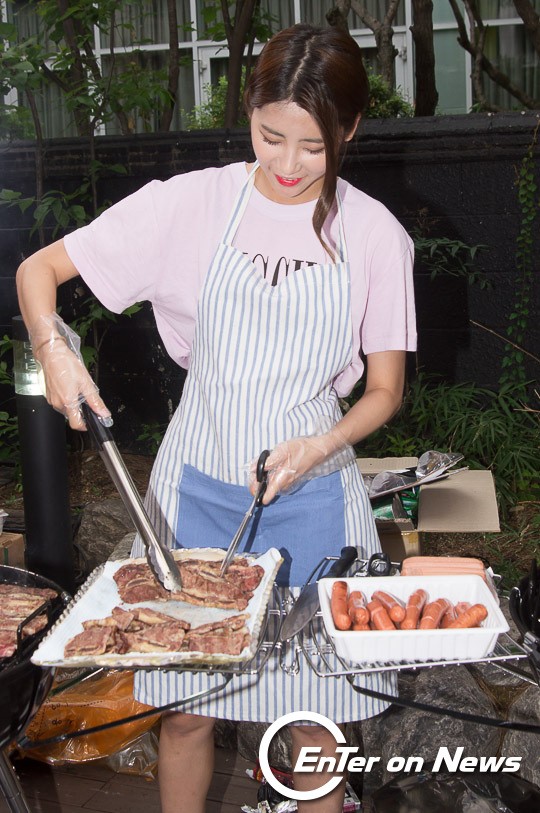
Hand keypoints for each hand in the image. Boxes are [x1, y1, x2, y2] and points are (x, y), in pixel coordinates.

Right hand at [31, 313, 110, 429]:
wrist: (51, 354)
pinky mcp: (49, 395)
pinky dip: (67, 398)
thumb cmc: (67, 365)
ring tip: (77, 388)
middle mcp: (58, 404)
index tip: (92, 420)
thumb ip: (95, 401)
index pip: (76, 424)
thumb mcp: (86, 383)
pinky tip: (69, 386)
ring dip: (74, 403)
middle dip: (81, 410)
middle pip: (72, 416)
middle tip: (86, 396)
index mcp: (68, 402)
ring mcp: (52, 400)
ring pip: (66, 409)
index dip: (86, 425)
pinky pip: (60, 402)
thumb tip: (104, 413)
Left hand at [251, 427, 354, 504]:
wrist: (317, 449)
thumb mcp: (282, 451)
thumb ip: (268, 462)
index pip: (265, 497)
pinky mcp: (290, 478)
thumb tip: (254, 469)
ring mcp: (288, 482)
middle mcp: (284, 485)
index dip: (255, 490)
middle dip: (258, 478)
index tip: (252, 481)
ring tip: (267, 461)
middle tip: (257, 464)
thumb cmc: (301, 450)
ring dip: (265, 475)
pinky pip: (276, 479)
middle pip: (265, 489)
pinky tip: (275, 463)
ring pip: (270, 483)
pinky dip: (272, 473)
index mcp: (281, 481)